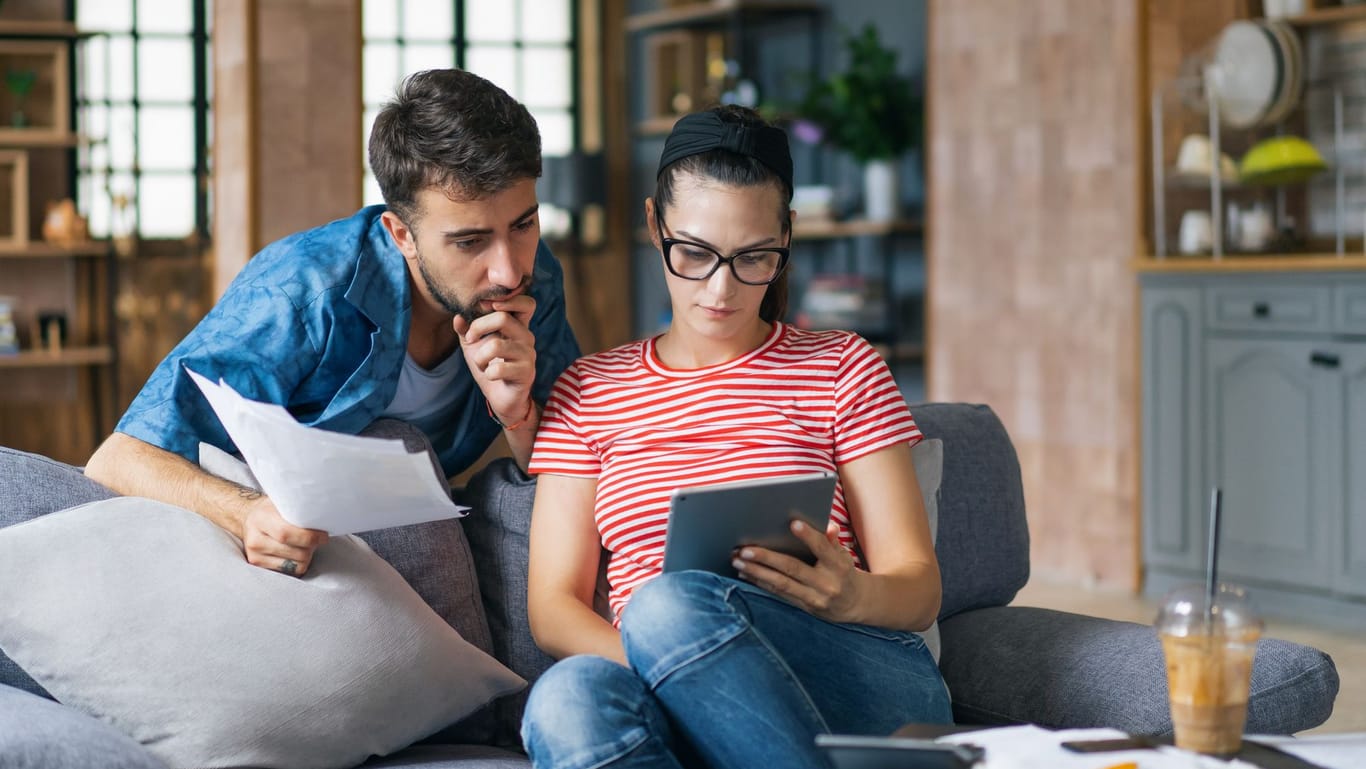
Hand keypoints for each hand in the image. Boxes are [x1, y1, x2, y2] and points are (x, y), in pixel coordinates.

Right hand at [240, 495, 328, 576]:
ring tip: (305, 545)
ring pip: (295, 565)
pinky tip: (297, 552)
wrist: (250, 519)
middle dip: (312, 547)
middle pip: (295, 552)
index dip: (309, 537)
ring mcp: (255, 555)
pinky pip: (290, 572)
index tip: (323, 536)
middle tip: (317, 539)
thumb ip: (298, 510)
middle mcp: (255, 539)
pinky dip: (298, 564)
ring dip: (307, 556)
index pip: (286, 533)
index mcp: (261, 519)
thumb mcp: (282, 502)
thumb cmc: (272, 510)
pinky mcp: (259, 566)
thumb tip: (322, 518)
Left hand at [452, 293, 536, 425]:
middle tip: (470, 338)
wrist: (501, 397)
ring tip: (481, 363)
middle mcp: (527, 337)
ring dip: (479, 357)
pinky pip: (497, 369)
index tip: (484, 308)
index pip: (526, 303)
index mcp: (517, 326)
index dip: (507, 300)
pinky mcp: (526, 373)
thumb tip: (458, 317)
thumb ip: (466, 329)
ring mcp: (528, 355)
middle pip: (503, 318)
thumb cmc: (490, 366)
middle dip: (478, 327)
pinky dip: (486, 373)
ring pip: (496, 345)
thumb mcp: (474, 345)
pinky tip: (490, 376)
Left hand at [733, 520, 865, 623]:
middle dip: (766, 558)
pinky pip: (779, 594)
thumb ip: (833, 541)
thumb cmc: (845, 572)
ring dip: (756, 572)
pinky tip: (745, 574)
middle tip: (744, 549)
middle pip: (793, 568)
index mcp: (839, 566)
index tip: (793, 523)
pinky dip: (761, 583)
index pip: (823, 549)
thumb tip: (828, 525)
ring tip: (737, 561)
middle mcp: (826, 584)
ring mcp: (814, 598)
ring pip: (781, 584)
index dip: (809, 536)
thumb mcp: (845, 555)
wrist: (857, 604)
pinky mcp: (804, 607)